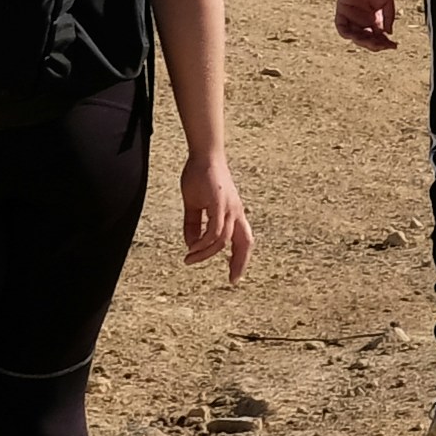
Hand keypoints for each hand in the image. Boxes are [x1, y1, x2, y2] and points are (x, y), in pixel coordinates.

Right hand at [181, 145, 254, 281]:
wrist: (203, 155)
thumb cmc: (200, 178)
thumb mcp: (194, 205)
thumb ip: (194, 224)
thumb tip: (191, 244)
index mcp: (233, 214)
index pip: (243, 240)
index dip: (240, 258)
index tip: (234, 275)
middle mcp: (236, 213)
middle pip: (246, 242)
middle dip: (240, 262)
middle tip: (233, 280)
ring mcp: (230, 208)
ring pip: (224, 240)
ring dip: (206, 252)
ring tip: (189, 259)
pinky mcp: (220, 203)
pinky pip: (215, 229)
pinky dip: (204, 241)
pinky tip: (192, 246)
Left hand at [333, 0, 400, 50]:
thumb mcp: (388, 1)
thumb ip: (388, 17)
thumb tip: (389, 33)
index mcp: (374, 18)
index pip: (378, 36)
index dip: (385, 42)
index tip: (393, 45)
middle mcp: (362, 20)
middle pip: (367, 38)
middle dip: (375, 44)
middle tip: (383, 45)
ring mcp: (352, 16)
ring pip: (355, 36)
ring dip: (363, 41)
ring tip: (373, 41)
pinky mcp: (342, 11)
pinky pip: (341, 27)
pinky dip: (347, 33)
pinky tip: (357, 36)